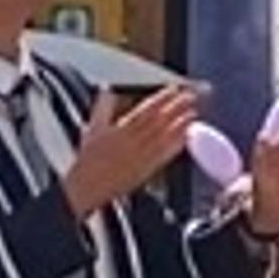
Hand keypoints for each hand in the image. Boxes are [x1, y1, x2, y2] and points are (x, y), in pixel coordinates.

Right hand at [59, 77, 205, 216]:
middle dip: (176, 107)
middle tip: (191, 96)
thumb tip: (107, 90)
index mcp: (120, 130)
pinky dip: (175, 146)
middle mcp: (132, 142)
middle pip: (159, 121)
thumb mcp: (91, 130)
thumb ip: (101, 108)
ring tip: (193, 113)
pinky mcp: (145, 171)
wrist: (85, 188)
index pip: (145, 110)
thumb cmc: (87, 161)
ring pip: (164, 137)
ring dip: (180, 124)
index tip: (174, 89)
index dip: (161, 98)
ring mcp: (140, 157)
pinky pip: (163, 157)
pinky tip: (185, 137)